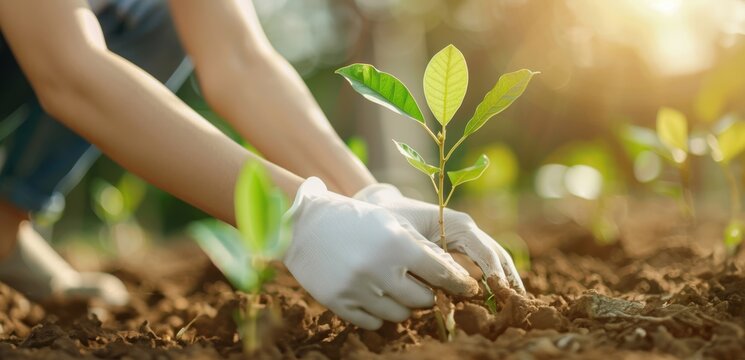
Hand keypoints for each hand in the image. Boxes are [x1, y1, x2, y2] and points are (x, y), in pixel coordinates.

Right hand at [282, 178, 478, 329]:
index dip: (458, 282)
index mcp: (395, 244)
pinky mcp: (339, 303)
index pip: (441, 273)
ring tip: (393, 288)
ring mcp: (357, 289)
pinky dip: (379, 313)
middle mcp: (378, 269)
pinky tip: (373, 295)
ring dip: (403, 305)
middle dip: (427, 294)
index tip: (467, 287)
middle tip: (421, 285)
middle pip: (422, 300)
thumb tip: (453, 275)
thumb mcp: (392, 224)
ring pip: (400, 315)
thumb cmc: (356, 220)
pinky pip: (374, 323)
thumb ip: (423, 248)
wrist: (305, 225)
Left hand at [355, 184, 524, 293]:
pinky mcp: (460, 248)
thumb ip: (430, 260)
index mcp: (458, 225)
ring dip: (504, 281)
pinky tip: (496, 298)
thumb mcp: (408, 239)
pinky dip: (491, 280)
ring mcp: (466, 238)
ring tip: (513, 304)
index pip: (485, 253)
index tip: (502, 295)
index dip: (495, 275)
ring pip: (493, 260)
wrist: (384, 207)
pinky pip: (481, 263)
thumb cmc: (393, 220)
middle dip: (508, 279)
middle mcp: (467, 230)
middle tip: (519, 304)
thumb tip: (453, 283)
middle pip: (497, 256)